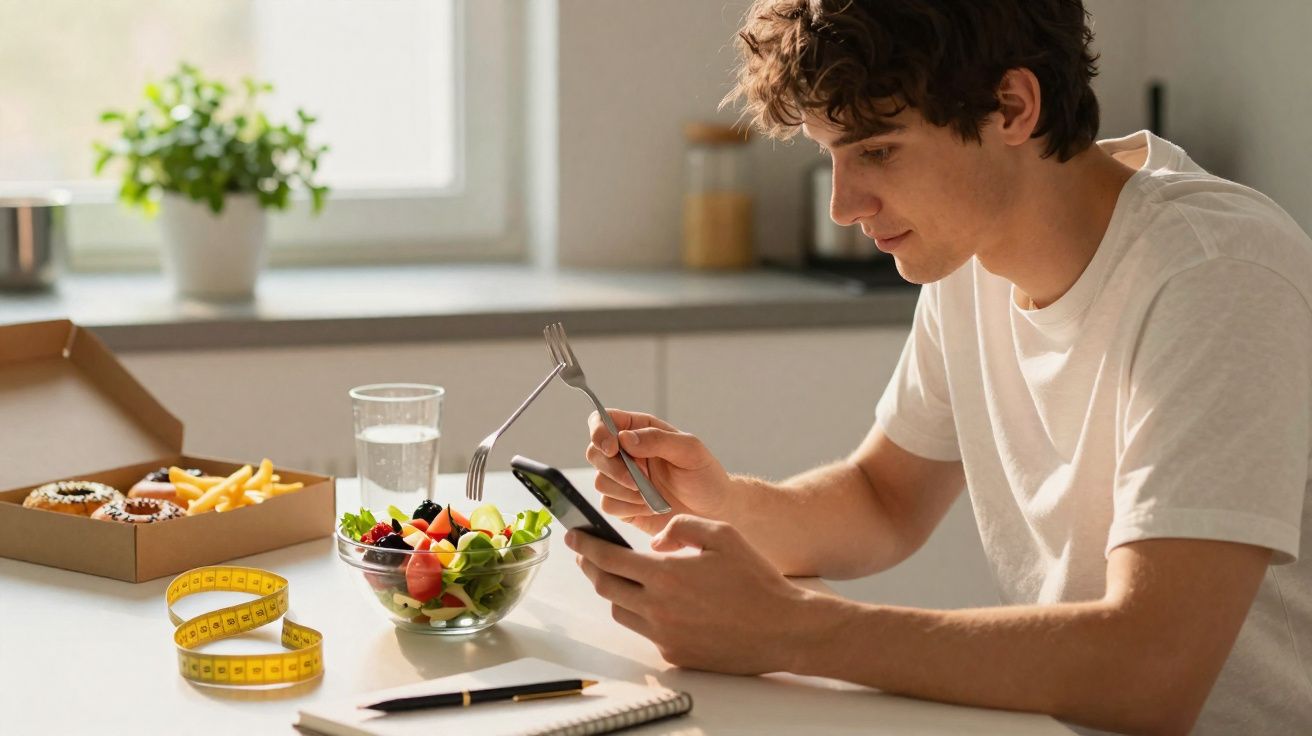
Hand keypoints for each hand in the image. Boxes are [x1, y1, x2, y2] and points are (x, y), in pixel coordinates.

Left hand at [564, 515, 813, 674]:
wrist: (784, 629)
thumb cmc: (757, 581)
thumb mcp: (722, 534)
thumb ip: (680, 526)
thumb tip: (655, 540)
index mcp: (666, 574)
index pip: (608, 558)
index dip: (586, 545)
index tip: (573, 536)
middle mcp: (658, 608)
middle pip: (606, 587)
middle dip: (591, 567)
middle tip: (587, 555)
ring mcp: (664, 635)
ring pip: (621, 612)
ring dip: (615, 592)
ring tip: (621, 577)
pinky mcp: (675, 654)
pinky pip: (646, 631)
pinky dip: (643, 614)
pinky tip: (656, 602)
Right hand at [585, 409, 731, 535]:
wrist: (714, 512)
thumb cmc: (705, 476)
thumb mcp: (690, 451)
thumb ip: (658, 440)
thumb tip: (625, 438)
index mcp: (641, 431)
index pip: (604, 420)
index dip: (599, 431)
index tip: (612, 447)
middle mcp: (627, 453)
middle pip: (594, 452)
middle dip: (613, 468)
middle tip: (639, 480)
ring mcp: (622, 480)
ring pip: (600, 481)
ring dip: (625, 491)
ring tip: (652, 495)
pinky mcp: (623, 505)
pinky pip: (608, 505)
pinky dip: (628, 508)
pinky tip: (650, 507)